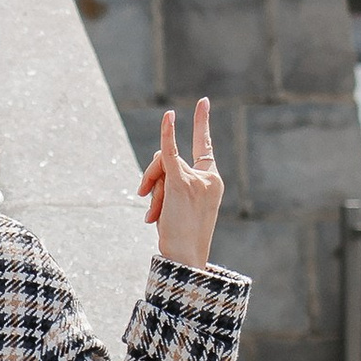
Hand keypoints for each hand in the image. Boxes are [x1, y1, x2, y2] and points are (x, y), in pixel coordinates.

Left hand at [140, 99, 224, 267]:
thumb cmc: (180, 237)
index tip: (202, 102)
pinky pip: (170, 153)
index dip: (202, 124)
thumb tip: (156, 163)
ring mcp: (196, 180)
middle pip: (169, 158)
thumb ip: (170, 179)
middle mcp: (207, 178)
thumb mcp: (177, 204)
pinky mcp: (181, 184)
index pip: (205, 147)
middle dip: (152, 178)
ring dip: (150, 187)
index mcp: (212, 182)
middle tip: (149, 209)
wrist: (184, 257)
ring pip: (160, 164)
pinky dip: (168, 134)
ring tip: (152, 216)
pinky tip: (169, 117)